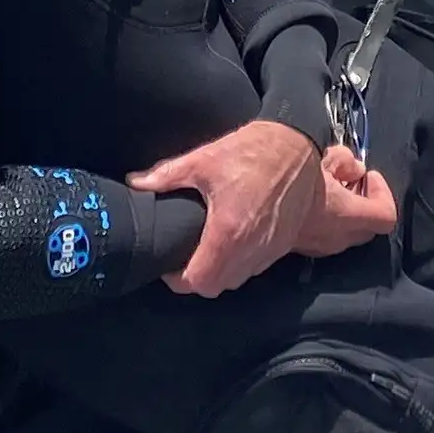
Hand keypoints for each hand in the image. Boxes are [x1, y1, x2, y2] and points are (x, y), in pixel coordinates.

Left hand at [135, 119, 323, 296]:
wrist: (297, 146)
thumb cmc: (254, 151)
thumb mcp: (204, 160)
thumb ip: (167, 175)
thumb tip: (136, 182)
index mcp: (228, 232)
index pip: (198, 281)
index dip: (177, 279)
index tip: (169, 264)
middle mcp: (251, 248)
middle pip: (215, 287)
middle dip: (196, 278)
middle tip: (184, 257)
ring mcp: (269, 249)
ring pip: (237, 280)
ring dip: (219, 272)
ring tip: (206, 249)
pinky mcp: (283, 244)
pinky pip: (255, 267)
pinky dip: (240, 263)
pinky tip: (231, 241)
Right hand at [299, 143, 399, 258]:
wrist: (244, 198)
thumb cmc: (289, 176)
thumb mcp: (325, 157)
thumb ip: (347, 162)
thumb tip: (354, 168)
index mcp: (347, 217)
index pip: (385, 215)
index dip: (382, 193)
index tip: (369, 175)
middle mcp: (334, 239)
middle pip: (365, 228)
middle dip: (362, 205)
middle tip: (349, 182)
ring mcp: (312, 247)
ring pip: (340, 233)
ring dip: (340, 213)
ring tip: (323, 187)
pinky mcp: (294, 247)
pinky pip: (318, 236)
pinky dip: (320, 220)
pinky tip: (303, 199)